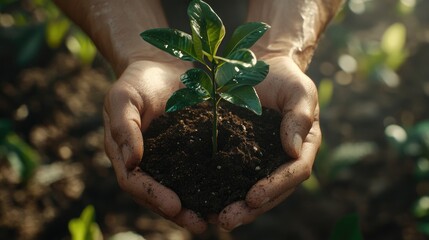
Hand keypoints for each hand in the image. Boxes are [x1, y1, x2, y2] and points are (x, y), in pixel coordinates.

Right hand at [103, 60, 207, 232]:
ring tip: (213, 218)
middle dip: (176, 211)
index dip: (152, 196)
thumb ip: (123, 126)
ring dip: (193, 205)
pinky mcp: (188, 149)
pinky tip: (224, 193)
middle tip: (198, 223)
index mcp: (125, 152)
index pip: (134, 181)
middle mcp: (147, 161)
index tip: (174, 205)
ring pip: (178, 187)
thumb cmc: (138, 80)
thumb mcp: (123, 97)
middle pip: (157, 193)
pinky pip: (196, 169)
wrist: (161, 63)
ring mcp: (168, 157)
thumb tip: (131, 163)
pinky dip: (207, 184)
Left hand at [217, 56, 321, 229]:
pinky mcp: (240, 153)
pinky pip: (233, 174)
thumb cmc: (284, 77)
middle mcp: (283, 158)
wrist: (260, 65)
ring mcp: (261, 158)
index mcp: (303, 146)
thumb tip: (292, 150)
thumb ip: (299, 117)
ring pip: (252, 188)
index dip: (275, 187)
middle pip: (272, 190)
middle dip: (251, 208)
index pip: (295, 172)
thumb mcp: (299, 90)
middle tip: (227, 220)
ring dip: (235, 207)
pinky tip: (203, 199)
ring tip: (214, 219)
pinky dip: (221, 189)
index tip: (253, 197)